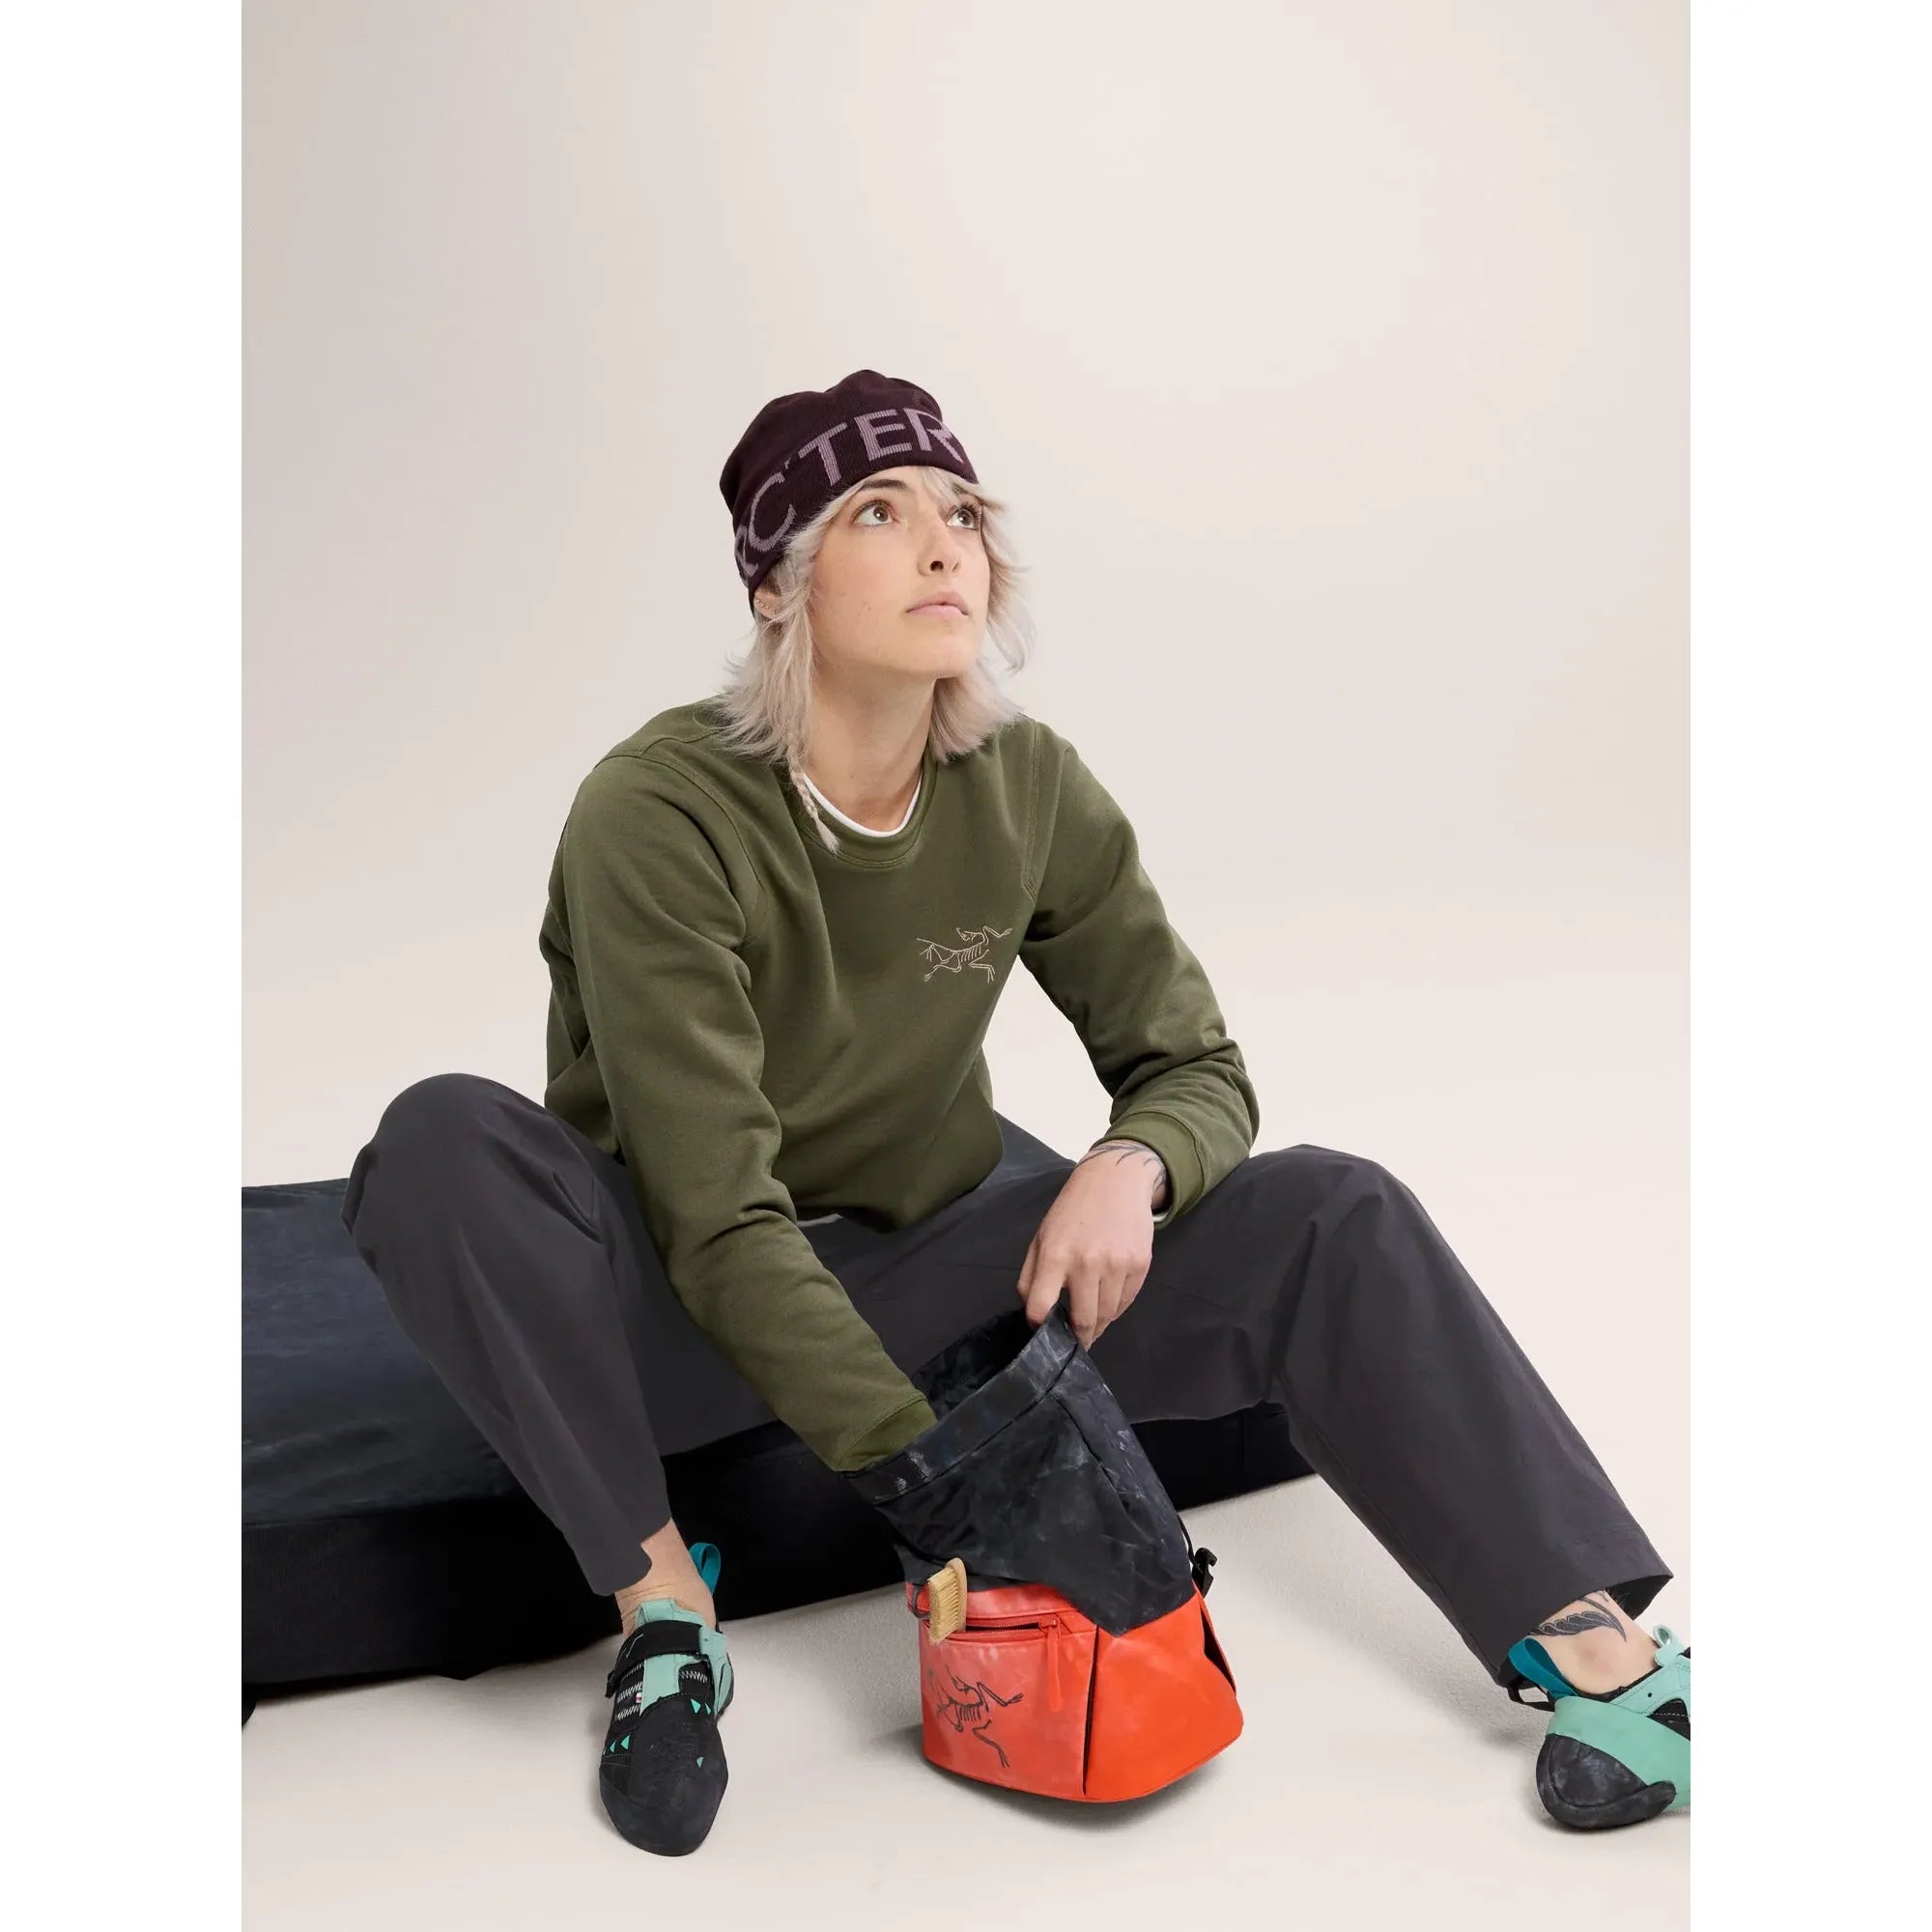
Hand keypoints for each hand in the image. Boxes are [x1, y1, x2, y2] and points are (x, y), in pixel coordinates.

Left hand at [1016, 1140, 1164, 1348]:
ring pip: (1108, 1315)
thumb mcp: (1041, 1238)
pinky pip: (1127, 1302)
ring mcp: (1117, 1265)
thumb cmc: (1072, 1212)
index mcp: (1054, 1256)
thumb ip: (1032, 1277)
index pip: (1040, 1308)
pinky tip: (1108, 1302)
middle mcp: (1086, 1263)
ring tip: (1092, 1324)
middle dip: (1079, 1338)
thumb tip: (1033, 1315)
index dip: (1039, 1328)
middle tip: (1076, 1343)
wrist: (1115, 1181)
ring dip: (1099, 1325)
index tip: (1044, 1334)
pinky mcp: (1140, 1264)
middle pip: (1083, 1321)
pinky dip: (1116, 1309)